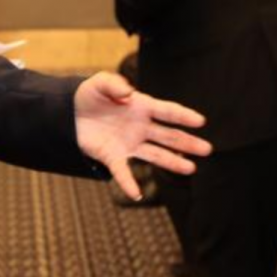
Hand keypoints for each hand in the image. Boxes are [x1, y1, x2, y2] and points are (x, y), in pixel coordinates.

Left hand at [74, 71, 210, 199]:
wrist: (69, 113)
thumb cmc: (90, 95)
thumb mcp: (100, 83)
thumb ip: (114, 84)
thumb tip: (129, 93)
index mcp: (141, 107)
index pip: (167, 112)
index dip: (183, 116)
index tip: (201, 121)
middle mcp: (140, 127)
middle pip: (169, 136)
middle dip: (188, 142)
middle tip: (207, 149)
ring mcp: (129, 144)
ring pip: (156, 155)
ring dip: (173, 162)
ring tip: (191, 169)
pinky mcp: (113, 156)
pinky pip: (123, 172)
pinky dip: (129, 183)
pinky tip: (137, 194)